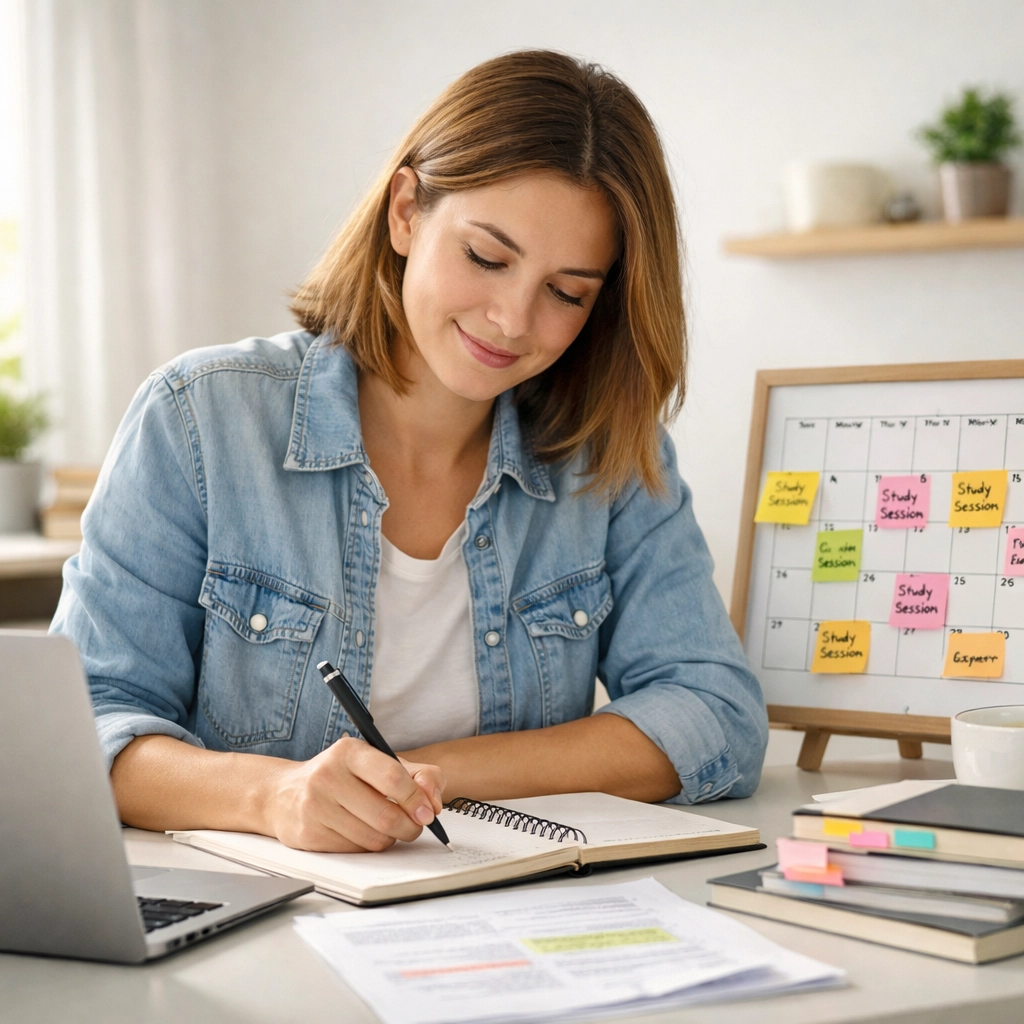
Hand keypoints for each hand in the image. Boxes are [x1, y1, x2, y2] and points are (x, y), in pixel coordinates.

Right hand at [261, 737, 444, 851]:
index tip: (430, 812)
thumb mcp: (378, 763)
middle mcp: (328, 776)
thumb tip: (435, 801)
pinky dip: (368, 846)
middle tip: (415, 826)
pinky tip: (362, 832)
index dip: (417, 799)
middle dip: (410, 826)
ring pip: (373, 838)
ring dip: (390, 838)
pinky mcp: (308, 835)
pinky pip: (355, 851)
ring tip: (389, 828)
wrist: (284, 794)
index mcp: (349, 751)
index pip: (392, 777)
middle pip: (385, 814)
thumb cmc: (342, 777)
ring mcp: (315, 807)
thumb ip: (417, 775)